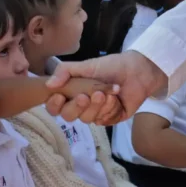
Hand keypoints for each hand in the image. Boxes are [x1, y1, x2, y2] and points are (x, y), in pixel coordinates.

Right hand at [47, 51, 166, 124]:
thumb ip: (65, 71)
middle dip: (77, 107)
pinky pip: (103, 120)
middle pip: (68, 116)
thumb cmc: (110, 66)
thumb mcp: (86, 65)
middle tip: (85, 96)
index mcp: (72, 92)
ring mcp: (96, 113)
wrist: (137, 70)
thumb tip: (48, 84)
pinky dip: (109, 109)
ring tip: (106, 93)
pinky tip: (115, 98)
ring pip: (87, 119)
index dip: (54, 105)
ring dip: (96, 106)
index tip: (59, 96)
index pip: (55, 106)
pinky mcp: (110, 119)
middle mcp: (81, 105)